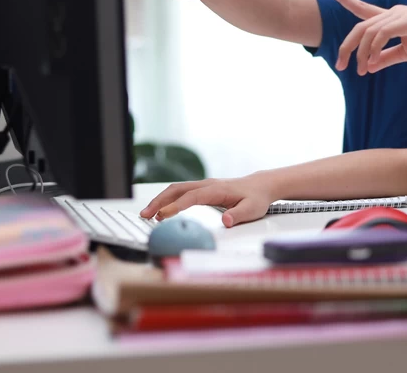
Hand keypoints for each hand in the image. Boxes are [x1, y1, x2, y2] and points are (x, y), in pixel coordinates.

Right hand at [140, 176, 276, 227]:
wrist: (261, 186)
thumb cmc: (256, 198)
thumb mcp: (252, 210)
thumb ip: (238, 215)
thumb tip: (225, 221)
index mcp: (217, 190)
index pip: (192, 197)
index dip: (176, 206)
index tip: (163, 216)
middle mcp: (207, 185)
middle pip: (177, 189)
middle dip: (159, 201)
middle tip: (145, 215)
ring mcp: (203, 186)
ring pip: (176, 189)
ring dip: (160, 200)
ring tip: (147, 214)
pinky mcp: (202, 189)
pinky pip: (181, 192)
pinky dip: (167, 199)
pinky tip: (161, 211)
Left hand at [327, 0, 406, 74]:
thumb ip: (387, 57)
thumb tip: (369, 66)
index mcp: (391, 19)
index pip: (362, 8)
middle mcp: (391, 13)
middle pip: (359, 26)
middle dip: (346, 45)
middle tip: (340, 65)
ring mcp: (397, 15)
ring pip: (367, 32)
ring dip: (360, 53)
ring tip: (359, 70)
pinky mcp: (404, 21)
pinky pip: (381, 35)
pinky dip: (373, 49)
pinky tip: (373, 62)